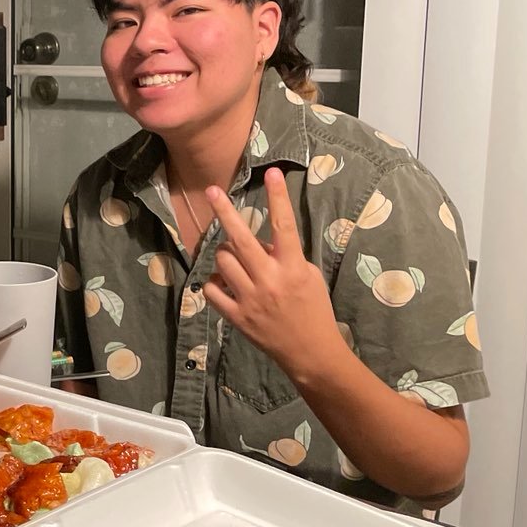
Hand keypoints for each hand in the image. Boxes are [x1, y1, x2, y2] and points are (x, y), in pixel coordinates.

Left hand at [201, 168, 344, 375]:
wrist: (311, 353)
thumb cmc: (313, 310)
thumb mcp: (308, 277)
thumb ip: (286, 256)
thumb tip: (262, 241)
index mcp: (293, 268)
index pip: (284, 226)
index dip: (278, 198)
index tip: (272, 172)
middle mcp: (270, 280)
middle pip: (241, 239)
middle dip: (225, 212)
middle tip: (213, 191)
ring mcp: (250, 299)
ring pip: (223, 260)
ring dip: (226, 253)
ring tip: (237, 259)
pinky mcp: (237, 316)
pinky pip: (213, 289)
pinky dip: (216, 281)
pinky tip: (226, 282)